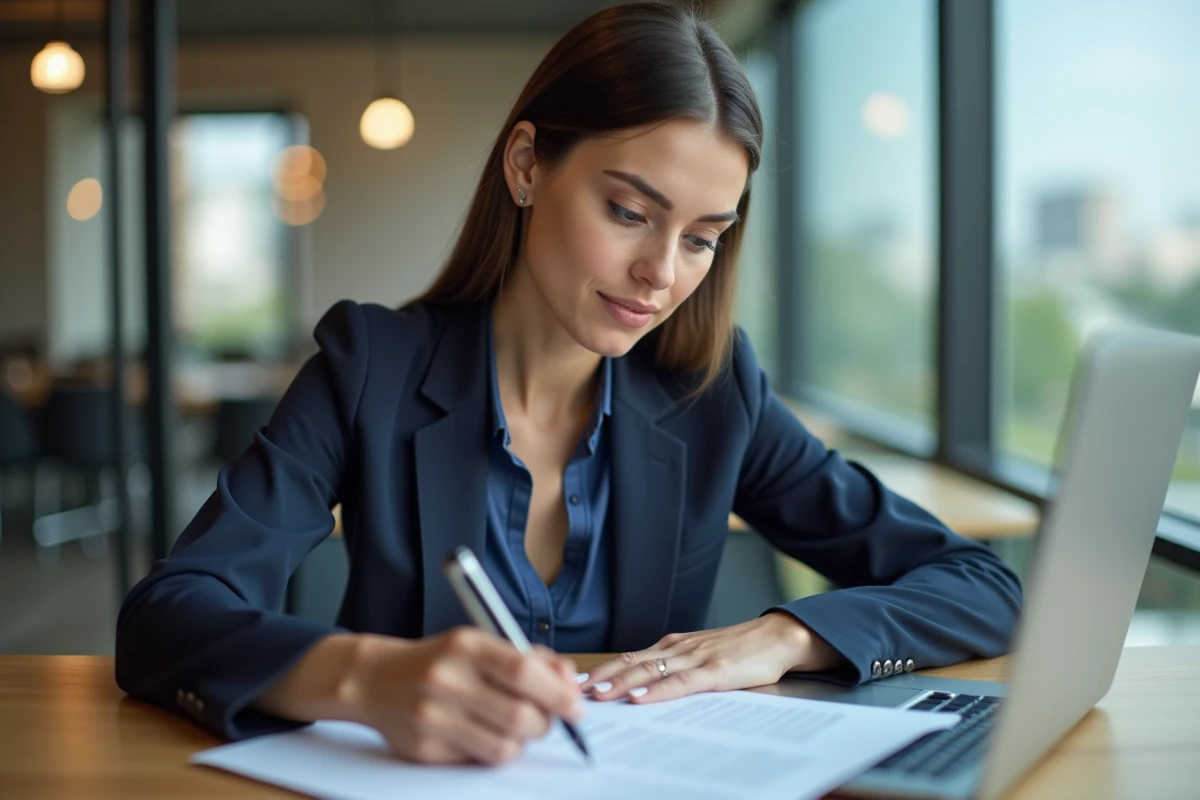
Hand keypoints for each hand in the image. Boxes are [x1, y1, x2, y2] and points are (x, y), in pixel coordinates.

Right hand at [344, 627, 583, 764]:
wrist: (374, 680)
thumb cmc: (440, 660)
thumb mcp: (479, 644)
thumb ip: (527, 658)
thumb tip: (569, 678)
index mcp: (465, 645)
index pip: (523, 671)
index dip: (557, 692)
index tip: (576, 706)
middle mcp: (447, 679)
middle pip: (520, 716)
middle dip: (545, 724)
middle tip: (546, 720)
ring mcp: (433, 717)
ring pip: (504, 747)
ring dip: (521, 742)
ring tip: (513, 727)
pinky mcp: (425, 749)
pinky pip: (478, 761)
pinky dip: (492, 751)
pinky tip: (482, 733)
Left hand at [580, 612, 842, 703]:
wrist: (779, 637)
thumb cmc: (742, 651)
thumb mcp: (701, 657)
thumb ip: (675, 670)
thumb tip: (643, 688)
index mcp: (672, 647)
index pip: (629, 659)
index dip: (602, 671)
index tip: (576, 682)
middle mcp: (678, 648)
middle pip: (631, 664)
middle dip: (601, 679)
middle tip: (573, 690)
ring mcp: (696, 657)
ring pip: (650, 671)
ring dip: (620, 684)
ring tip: (597, 695)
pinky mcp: (716, 669)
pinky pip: (681, 682)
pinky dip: (658, 690)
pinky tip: (641, 697)